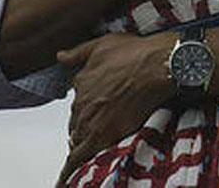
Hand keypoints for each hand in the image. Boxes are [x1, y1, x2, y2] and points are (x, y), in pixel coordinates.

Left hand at [55, 32, 175, 185]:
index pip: (77, 102)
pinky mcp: (100, 137)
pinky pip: (77, 159)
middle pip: (76, 122)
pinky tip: (64, 182)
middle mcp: (81, 102)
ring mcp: (89, 120)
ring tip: (94, 146)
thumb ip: (78, 53)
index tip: (95, 109)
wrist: (157, 66)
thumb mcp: (102, 44)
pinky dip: (69, 172)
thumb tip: (60, 56)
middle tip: (102, 125)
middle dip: (85, 125)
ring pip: (77, 139)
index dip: (86, 108)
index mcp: (81, 82)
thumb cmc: (136, 53)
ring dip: (82, 143)